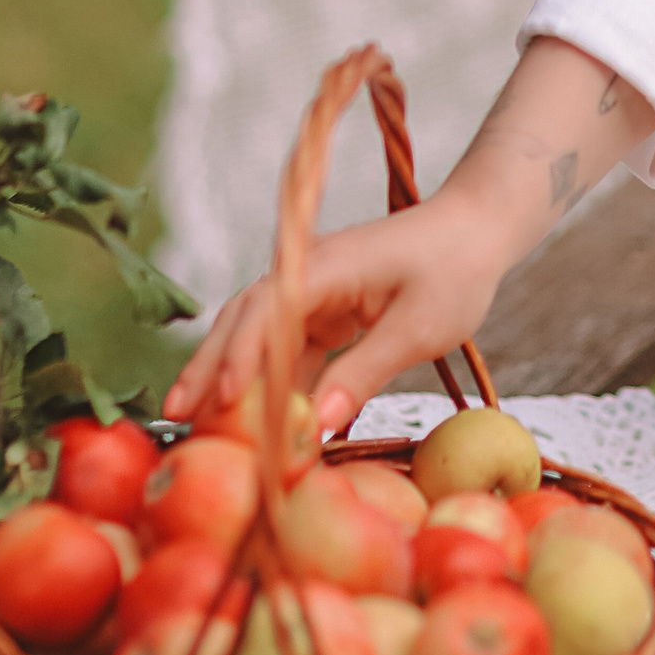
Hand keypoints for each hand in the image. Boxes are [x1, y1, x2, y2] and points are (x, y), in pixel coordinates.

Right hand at [163, 34, 654, 436]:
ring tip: (198, 423)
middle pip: (245, 318)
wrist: (478, 229)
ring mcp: (316, 290)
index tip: (225, 398)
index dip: (241, 353)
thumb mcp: (418, 327)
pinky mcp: (328, 307)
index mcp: (326, 266)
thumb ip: (365, 372)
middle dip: (209, 364)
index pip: (268, 308)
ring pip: (260, 333)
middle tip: (176, 415)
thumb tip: (313, 425)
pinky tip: (254, 416)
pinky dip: (270, 378)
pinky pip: (289, 344)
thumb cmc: (456, 269)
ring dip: (231, 374)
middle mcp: (309, 273)